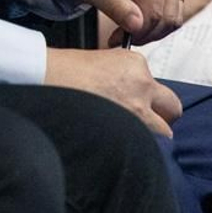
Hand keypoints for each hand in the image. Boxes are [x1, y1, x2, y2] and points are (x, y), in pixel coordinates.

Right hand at [44, 47, 183, 136]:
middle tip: (141, 121)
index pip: (154, 84)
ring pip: (165, 133)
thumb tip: (122, 93)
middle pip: (172, 107)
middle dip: (160, 115)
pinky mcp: (130, 133)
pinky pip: (149, 149)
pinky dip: (140, 151)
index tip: (131, 100)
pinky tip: (121, 149)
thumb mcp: (96, 61)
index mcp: (133, 63)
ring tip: (128, 138)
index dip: (144, 95)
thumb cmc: (56, 72)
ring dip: (152, 135)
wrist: (39, 81)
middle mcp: (142, 86)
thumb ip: (118, 75)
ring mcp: (138, 112)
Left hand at [52, 0, 178, 44]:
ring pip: (172, 14)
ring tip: (126, 29)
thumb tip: (138, 26)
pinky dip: (155, 21)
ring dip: (152, 29)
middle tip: (120, 37)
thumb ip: (116, 7)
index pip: (153, 10)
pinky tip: (135, 20)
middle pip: (167, 14)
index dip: (137, 32)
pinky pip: (170, 8)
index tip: (117, 38)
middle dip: (145, 32)